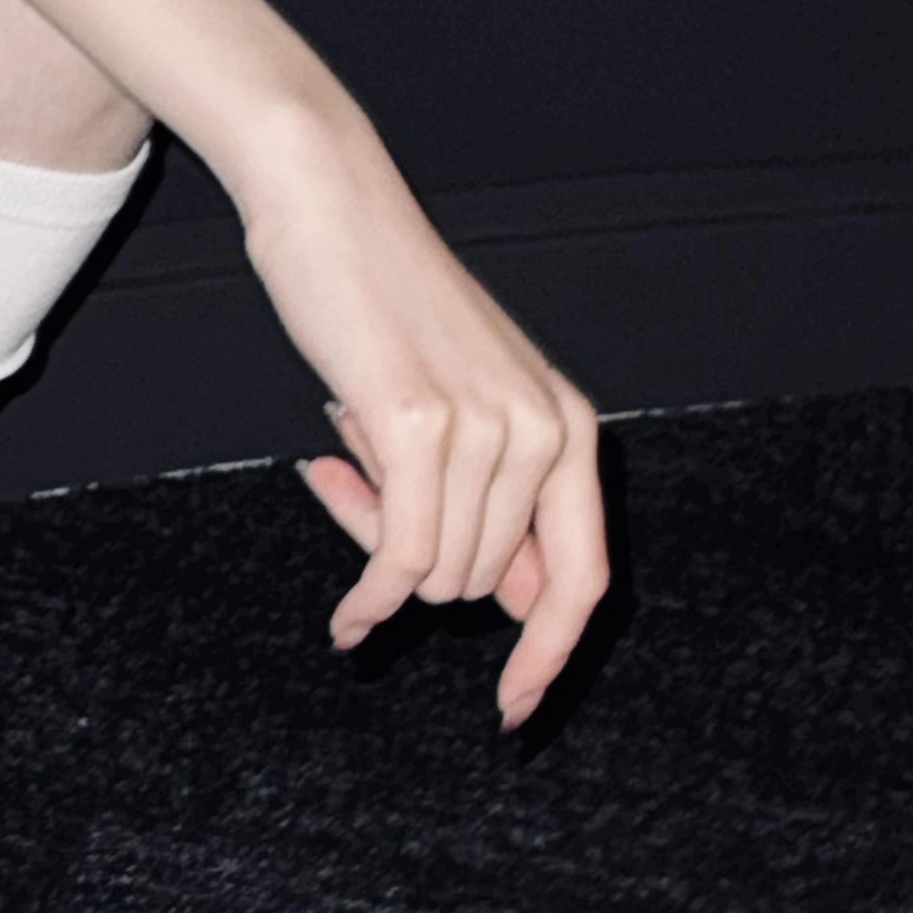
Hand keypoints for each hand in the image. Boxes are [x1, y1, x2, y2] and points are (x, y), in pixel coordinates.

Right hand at [241, 121, 608, 727]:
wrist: (329, 199)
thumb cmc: (384, 298)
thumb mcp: (466, 398)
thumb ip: (497, 497)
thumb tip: (519, 608)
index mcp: (568, 425)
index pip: (584, 579)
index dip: (551, 657)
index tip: (514, 713)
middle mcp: (544, 431)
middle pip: (485, 584)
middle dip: (415, 563)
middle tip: (351, 486)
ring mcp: (484, 428)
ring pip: (436, 574)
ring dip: (378, 554)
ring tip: (337, 464)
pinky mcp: (416, 424)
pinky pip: (398, 558)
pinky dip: (368, 599)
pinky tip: (347, 619)